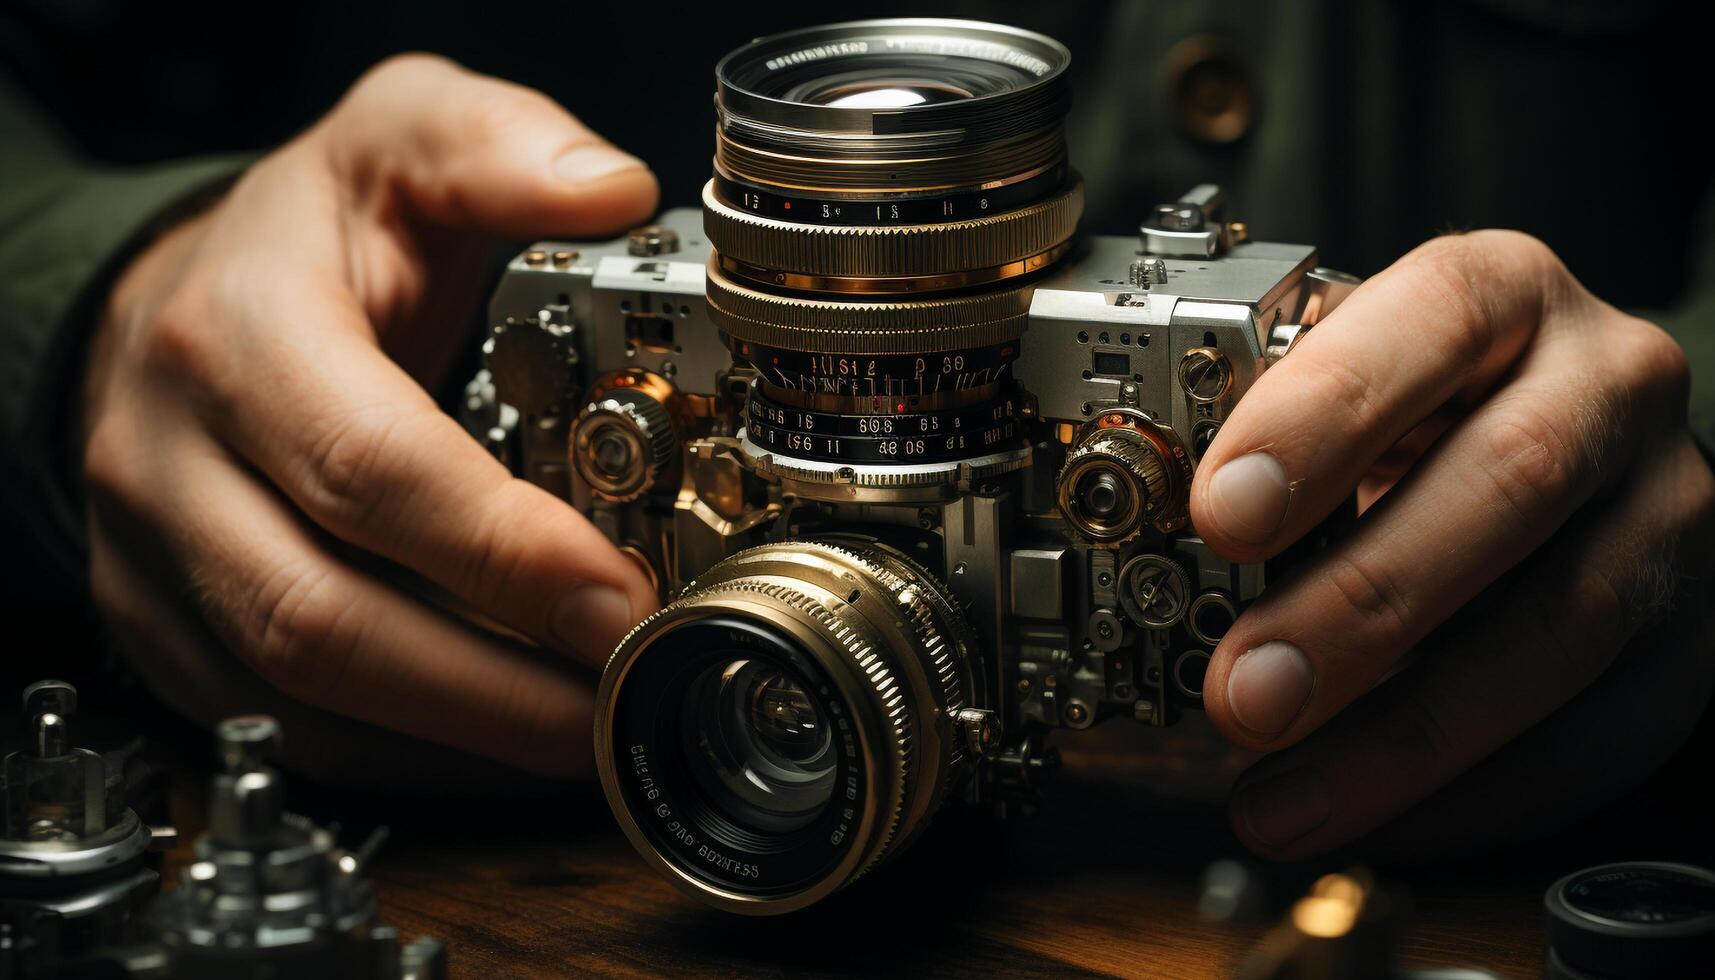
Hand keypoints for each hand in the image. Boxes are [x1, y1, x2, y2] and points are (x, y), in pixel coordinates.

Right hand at [81, 55, 660, 777]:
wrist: (180, 301)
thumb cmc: (305, 236)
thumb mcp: (396, 140)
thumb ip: (498, 148)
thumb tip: (609, 188)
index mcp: (236, 333)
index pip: (370, 467)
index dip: (502, 550)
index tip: (619, 599)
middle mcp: (174, 457)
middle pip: (324, 613)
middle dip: (488, 683)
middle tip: (618, 698)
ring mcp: (159, 554)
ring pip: (296, 691)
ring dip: (453, 734)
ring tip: (582, 736)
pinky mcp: (167, 622)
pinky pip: (276, 723)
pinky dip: (397, 753)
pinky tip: (494, 747)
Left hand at [1190, 231, 1714, 858]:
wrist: (1563, 447)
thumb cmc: (1416, 413)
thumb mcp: (1342, 378)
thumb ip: (1269, 428)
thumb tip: (1148, 539)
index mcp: (1505, 295)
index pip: (1431, 321)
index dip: (1324, 417)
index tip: (1222, 513)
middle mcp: (1607, 385)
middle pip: (1508, 482)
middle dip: (1361, 603)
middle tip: (1244, 691)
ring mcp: (1663, 511)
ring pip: (1562, 625)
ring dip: (1406, 732)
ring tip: (1282, 794)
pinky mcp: (1686, 634)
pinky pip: (1601, 731)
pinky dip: (1477, 791)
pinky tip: (1370, 817)